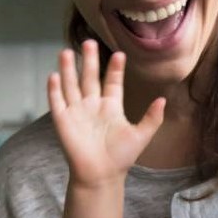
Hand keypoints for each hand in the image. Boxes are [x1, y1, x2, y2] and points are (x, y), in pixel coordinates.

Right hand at [47, 39, 164, 188]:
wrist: (101, 175)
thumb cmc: (121, 157)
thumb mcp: (141, 136)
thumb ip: (152, 118)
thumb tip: (163, 100)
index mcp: (111, 107)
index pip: (113, 82)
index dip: (115, 69)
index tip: (120, 54)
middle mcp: (93, 105)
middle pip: (89, 78)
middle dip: (89, 60)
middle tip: (90, 42)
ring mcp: (77, 112)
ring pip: (71, 85)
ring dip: (68, 69)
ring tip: (67, 51)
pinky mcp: (63, 121)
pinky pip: (57, 102)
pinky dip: (55, 89)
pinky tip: (54, 75)